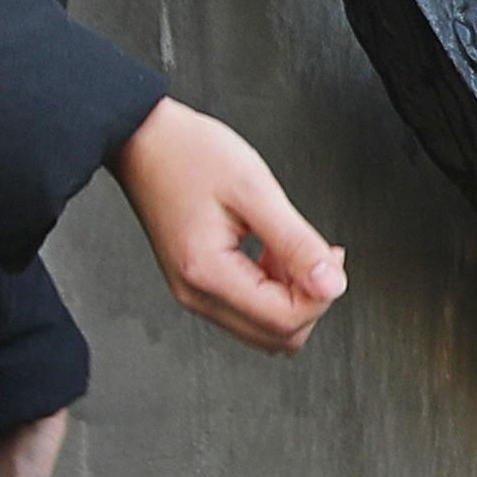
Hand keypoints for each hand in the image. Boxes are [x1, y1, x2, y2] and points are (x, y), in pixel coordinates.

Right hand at [115, 99, 344, 354]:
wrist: (145, 140)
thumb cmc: (188, 155)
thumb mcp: (255, 191)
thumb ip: (297, 243)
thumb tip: (331, 284)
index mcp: (208, 273)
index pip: (284, 320)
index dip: (320, 295)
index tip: (329, 259)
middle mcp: (197, 294)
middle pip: (278, 335)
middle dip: (309, 299)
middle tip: (316, 254)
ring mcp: (196, 292)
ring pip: (266, 327)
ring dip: (292, 294)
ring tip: (291, 247)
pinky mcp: (200, 283)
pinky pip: (250, 308)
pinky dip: (274, 288)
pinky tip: (276, 253)